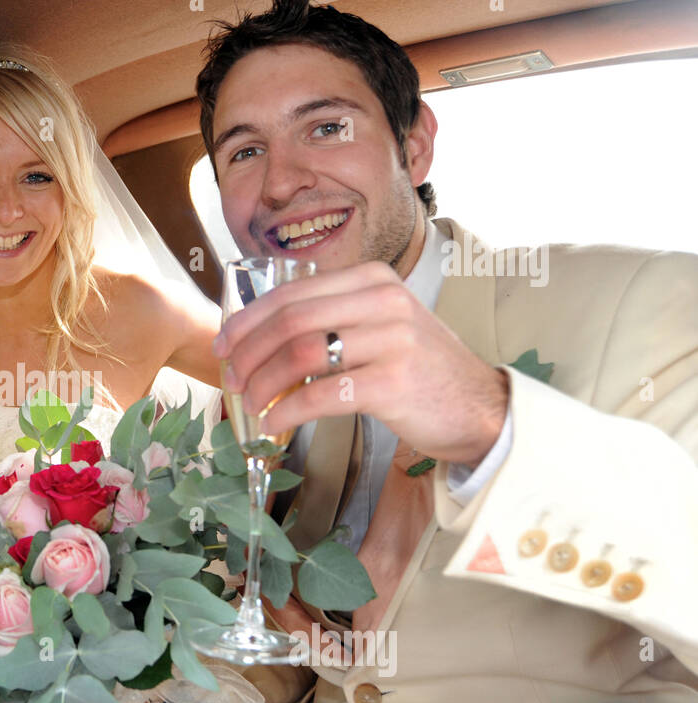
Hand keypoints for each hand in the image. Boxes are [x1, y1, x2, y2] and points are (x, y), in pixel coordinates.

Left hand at [213, 261, 508, 467]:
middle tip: (231, 380)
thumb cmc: (417, 369)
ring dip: (264, 383)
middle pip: (290, 321)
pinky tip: (274, 423)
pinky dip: (288, 411)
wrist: (479, 406)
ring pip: (301, 355)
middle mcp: (384, 301)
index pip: (291, 293)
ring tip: (250, 403)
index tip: (223, 346)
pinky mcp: (394, 383)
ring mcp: (393, 340)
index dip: (248, 321)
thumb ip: (329, 321)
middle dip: (248, 352)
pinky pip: (323, 395)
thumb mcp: (378, 326)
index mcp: (372, 280)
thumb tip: (255, 341)